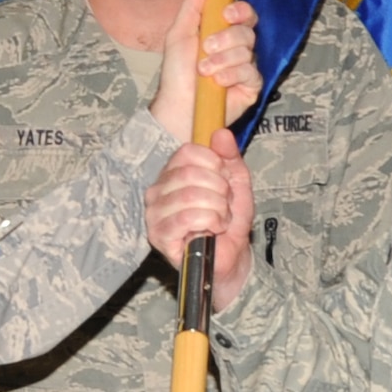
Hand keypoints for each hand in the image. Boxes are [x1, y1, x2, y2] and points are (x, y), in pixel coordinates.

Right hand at [143, 129, 254, 305]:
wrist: (232, 257)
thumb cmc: (229, 221)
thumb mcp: (236, 182)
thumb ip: (230, 157)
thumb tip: (220, 134)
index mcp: (172, 173)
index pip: (188, 151)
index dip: (215, 165)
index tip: (224, 182)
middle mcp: (157, 190)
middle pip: (191, 173)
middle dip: (220, 190)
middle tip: (224, 206)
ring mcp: (154, 214)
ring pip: (191, 195)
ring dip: (217, 208)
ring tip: (219, 220)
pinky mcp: (159, 236)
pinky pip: (188, 217)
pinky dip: (211, 222)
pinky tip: (212, 230)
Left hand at [148, 0, 262, 140]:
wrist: (178, 106)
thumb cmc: (177, 73)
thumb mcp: (179, 35)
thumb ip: (191, 8)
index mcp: (222, 32)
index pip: (243, 14)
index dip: (240, 10)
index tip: (226, 14)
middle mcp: (237, 48)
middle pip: (247, 30)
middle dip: (227, 38)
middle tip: (207, 47)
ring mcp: (246, 67)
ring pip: (248, 51)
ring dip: (223, 60)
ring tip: (204, 70)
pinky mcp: (251, 86)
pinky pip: (251, 72)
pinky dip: (232, 75)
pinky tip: (218, 83)